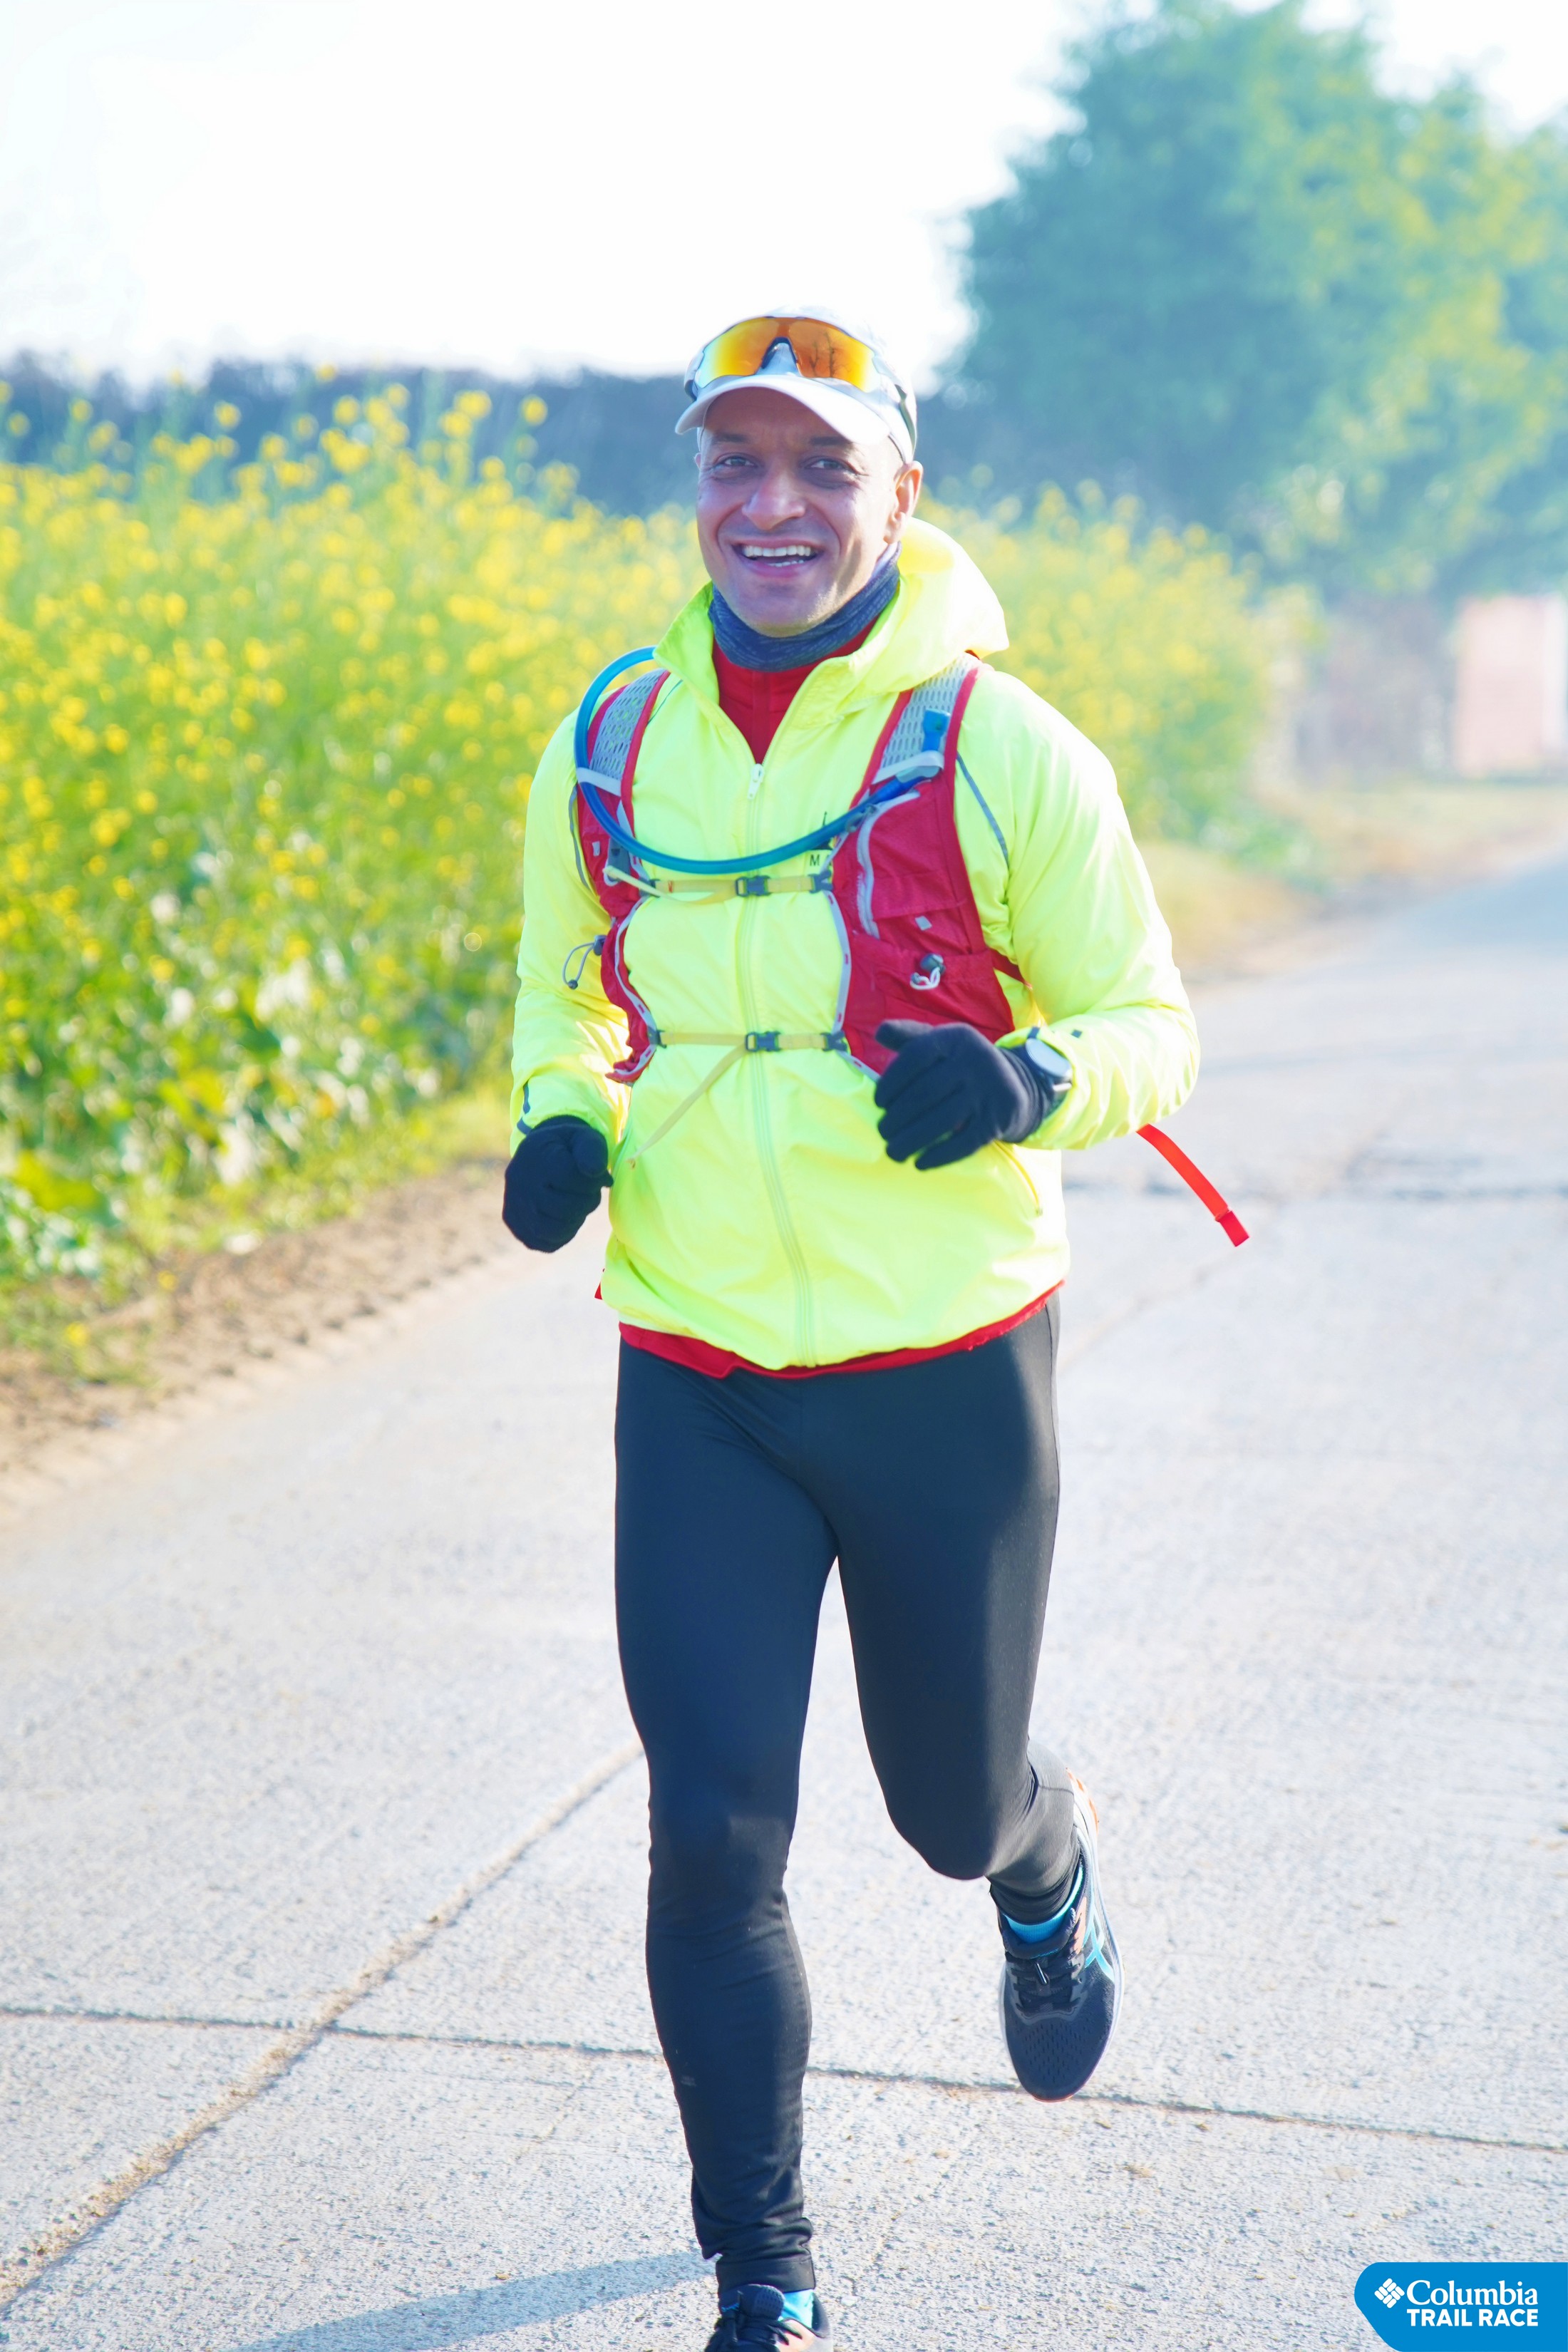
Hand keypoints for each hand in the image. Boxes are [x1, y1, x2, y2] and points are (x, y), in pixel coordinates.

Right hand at [502, 1116, 609, 1250]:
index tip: (597, 1176)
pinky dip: (562, 1235)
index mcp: (536, 1155)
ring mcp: (513, 1202)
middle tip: (590, 1193)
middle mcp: (518, 1179)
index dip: (594, 1182)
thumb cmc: (568, 1147)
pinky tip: (566, 1217)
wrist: (539, 1153)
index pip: (572, 1179)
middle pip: (565, 1208)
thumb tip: (595, 1172)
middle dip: (588, 1202)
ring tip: (578, 1205)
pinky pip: (543, 1242)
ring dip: (576, 1220)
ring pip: (553, 1230)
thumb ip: (592, 1150)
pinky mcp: (512, 1221)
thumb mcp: (584, 1137)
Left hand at [874, 1020, 1050, 1170]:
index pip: (915, 1056)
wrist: (1012, 1083)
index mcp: (956, 1038)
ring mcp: (990, 1090)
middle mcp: (976, 1059)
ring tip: (893, 1152)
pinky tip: (920, 1164)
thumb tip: (881, 1033)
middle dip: (897, 1117)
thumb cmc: (960, 1064)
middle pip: (925, 1092)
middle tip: (883, 1132)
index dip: (891, 1082)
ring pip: (943, 1120)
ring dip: (912, 1140)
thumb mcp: (940, 1043)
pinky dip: (940, 1156)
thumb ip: (909, 1037)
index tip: (879, 1103)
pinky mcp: (1000, 1118)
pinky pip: (966, 1142)